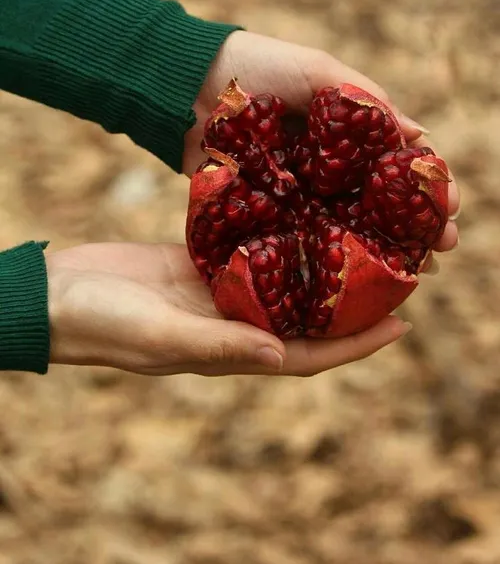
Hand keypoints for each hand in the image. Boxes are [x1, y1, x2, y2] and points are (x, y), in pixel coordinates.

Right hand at [47, 242, 409, 376]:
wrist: (56, 296)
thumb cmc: (103, 323)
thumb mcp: (161, 336)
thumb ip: (219, 344)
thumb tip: (283, 353)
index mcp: (230, 348)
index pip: (307, 353)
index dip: (356, 344)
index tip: (402, 325)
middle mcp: (231, 321)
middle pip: (305, 314)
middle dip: (349, 299)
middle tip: (394, 271)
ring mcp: (214, 290)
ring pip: (281, 278)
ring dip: (319, 263)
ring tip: (358, 236)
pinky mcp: (196, 260)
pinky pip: (247, 247)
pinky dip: (276, 235)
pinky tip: (301, 210)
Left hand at [184, 30, 458, 251]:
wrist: (188, 83)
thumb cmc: (257, 66)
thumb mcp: (317, 71)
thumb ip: (365, 100)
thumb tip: (420, 135)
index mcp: (344, 134)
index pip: (396, 164)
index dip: (426, 185)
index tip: (450, 205)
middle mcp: (325, 168)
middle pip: (378, 204)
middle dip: (415, 227)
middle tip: (442, 248)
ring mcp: (296, 193)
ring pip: (346, 228)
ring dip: (380, 252)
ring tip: (413, 272)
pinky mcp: (263, 211)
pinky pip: (299, 238)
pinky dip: (325, 259)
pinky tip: (350, 280)